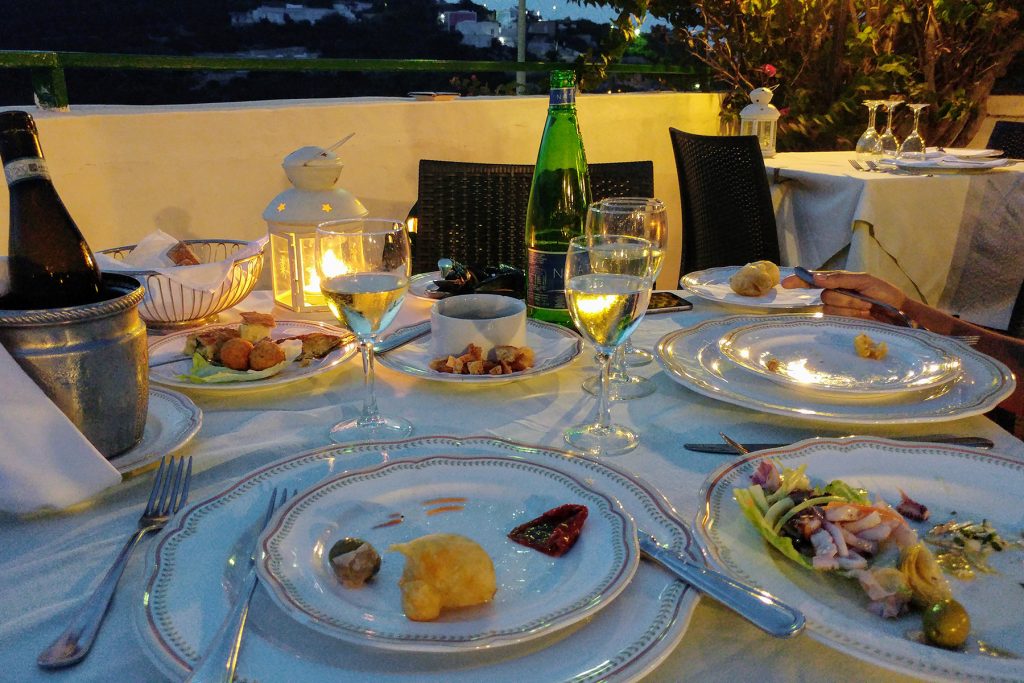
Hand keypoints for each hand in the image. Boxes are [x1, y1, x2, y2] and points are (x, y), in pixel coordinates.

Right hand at [781, 270, 908, 320]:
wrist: (898, 313)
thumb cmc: (884, 293)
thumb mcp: (864, 280)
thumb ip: (839, 279)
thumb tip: (816, 278)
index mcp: (838, 282)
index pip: (814, 280)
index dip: (800, 281)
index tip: (786, 283)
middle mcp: (835, 296)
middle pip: (825, 296)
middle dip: (846, 298)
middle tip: (865, 300)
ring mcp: (838, 311)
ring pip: (830, 309)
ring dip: (851, 309)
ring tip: (867, 309)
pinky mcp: (841, 324)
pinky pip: (835, 320)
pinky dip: (850, 317)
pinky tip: (862, 317)